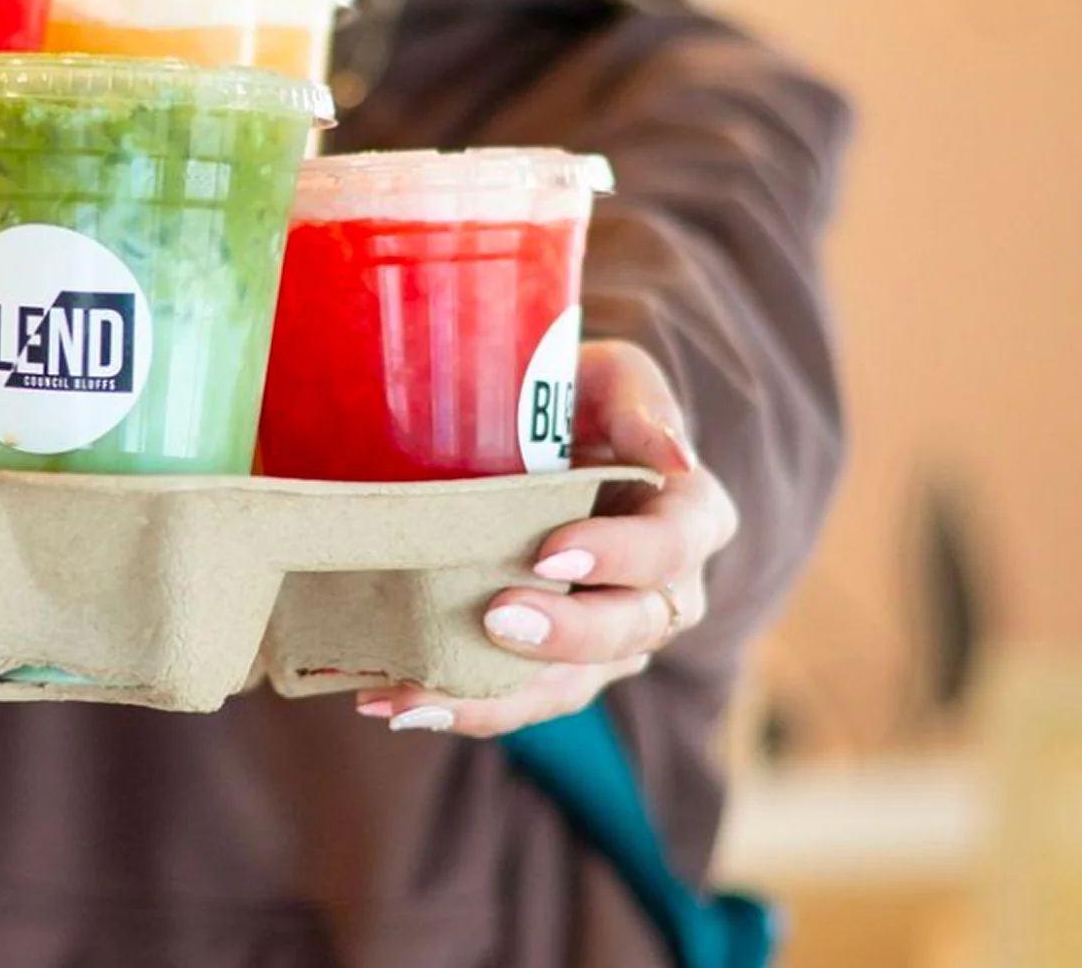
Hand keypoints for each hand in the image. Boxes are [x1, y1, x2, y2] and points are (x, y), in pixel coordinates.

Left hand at [351, 339, 736, 736]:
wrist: (531, 437)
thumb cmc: (577, 397)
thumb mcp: (611, 375)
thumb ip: (640, 401)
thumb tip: (673, 455)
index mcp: (690, 518)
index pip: (672, 547)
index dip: (620, 557)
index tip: (553, 551)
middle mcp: (665, 593)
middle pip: (630, 630)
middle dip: (563, 633)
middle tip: (497, 618)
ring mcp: (611, 641)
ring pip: (570, 685)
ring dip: (494, 697)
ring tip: (415, 694)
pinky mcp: (556, 669)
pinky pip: (518, 701)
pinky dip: (458, 706)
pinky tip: (391, 702)